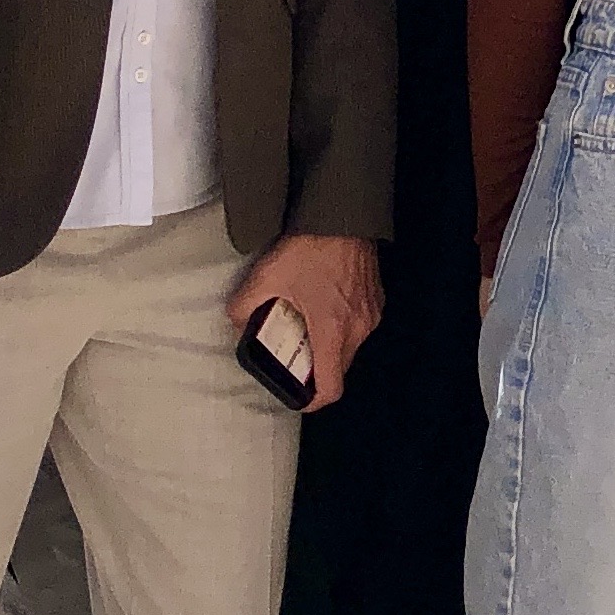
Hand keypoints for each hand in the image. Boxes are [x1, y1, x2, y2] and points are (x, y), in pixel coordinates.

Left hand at [228, 233, 382, 414]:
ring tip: (305, 325)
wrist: (343, 214)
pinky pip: (359, 326)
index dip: (311, 400)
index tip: (296, 396)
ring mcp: (371, 313)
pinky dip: (341, 327)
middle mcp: (358, 329)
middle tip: (292, 354)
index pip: (330, 388)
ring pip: (350, 347)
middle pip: (339, 369)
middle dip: (316, 369)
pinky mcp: (376, 297)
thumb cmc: (309, 247)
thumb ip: (243, 307)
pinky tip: (322, 304)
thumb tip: (238, 322)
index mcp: (332, 332)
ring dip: (329, 346)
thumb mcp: (265, 278)